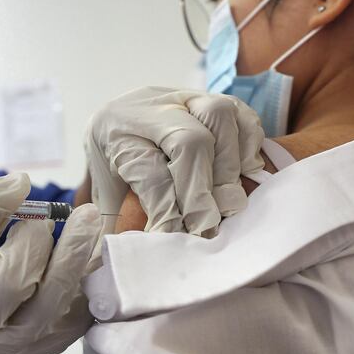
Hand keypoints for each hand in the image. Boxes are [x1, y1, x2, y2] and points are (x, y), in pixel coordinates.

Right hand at [0, 173, 101, 353]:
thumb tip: (17, 188)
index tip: (18, 182)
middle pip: (11, 280)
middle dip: (35, 238)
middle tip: (46, 216)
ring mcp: (9, 347)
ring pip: (50, 302)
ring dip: (73, 255)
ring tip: (88, 220)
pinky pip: (73, 314)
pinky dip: (86, 280)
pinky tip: (93, 255)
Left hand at [84, 87, 263, 235]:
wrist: (116, 121)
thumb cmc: (114, 170)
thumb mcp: (105, 195)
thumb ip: (118, 223)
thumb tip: (135, 257)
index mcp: (114, 132)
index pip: (149, 173)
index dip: (168, 212)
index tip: (175, 241)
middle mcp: (149, 108)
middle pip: (188, 141)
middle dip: (202, 191)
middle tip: (206, 229)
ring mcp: (184, 96)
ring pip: (217, 116)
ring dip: (228, 166)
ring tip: (226, 203)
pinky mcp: (213, 96)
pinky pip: (242, 114)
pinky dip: (247, 146)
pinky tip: (242, 173)